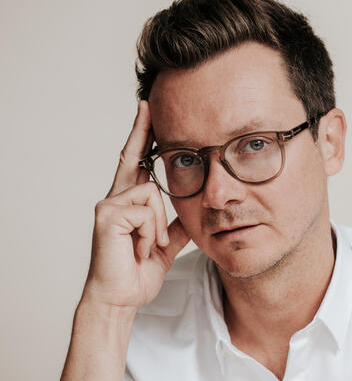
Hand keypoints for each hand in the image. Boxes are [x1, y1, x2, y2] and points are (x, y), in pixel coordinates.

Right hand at [82, 100, 189, 308]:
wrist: (121, 298)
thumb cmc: (137, 273)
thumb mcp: (164, 245)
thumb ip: (175, 226)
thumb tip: (191, 211)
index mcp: (130, 203)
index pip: (136, 162)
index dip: (142, 137)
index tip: (148, 111)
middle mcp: (116, 198)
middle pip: (133, 157)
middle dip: (142, 130)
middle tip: (147, 104)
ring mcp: (109, 205)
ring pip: (152, 193)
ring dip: (159, 226)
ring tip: (150, 247)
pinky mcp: (108, 215)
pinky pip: (146, 210)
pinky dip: (151, 233)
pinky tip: (141, 249)